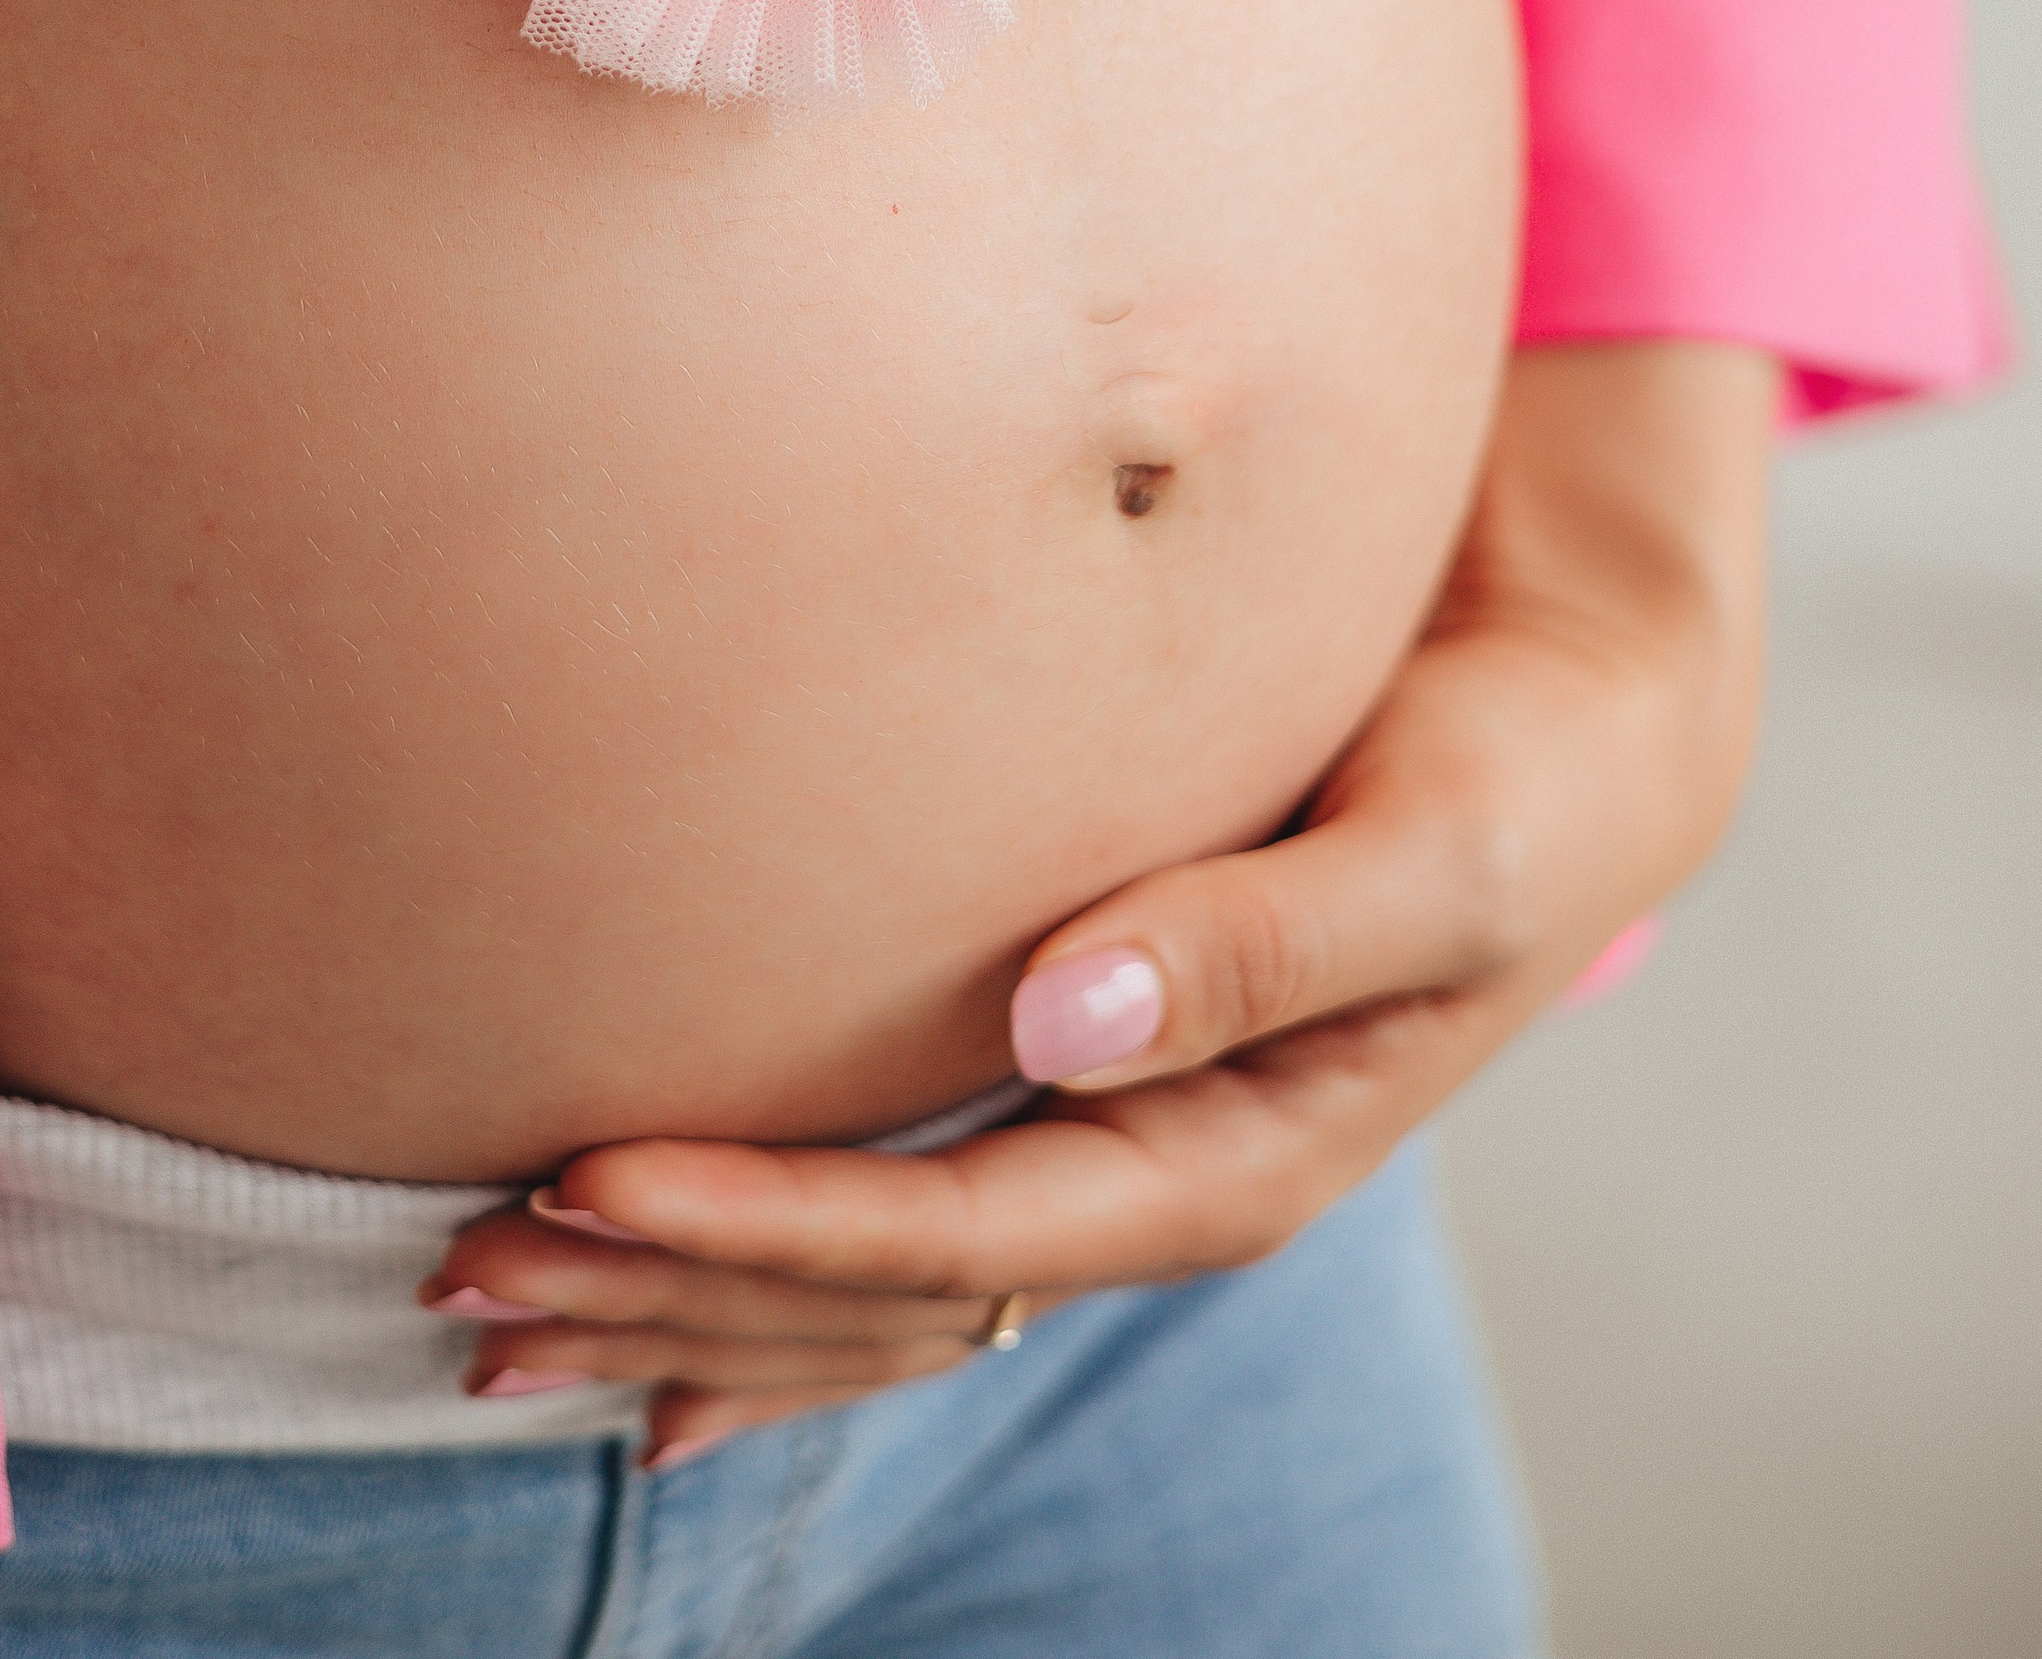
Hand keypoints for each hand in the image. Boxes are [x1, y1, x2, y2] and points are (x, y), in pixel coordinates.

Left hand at [422, 338, 1774, 1464]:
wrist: (1579, 728)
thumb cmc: (1514, 777)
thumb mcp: (1427, 853)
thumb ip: (1259, 935)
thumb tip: (1060, 1019)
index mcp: (1244, 1148)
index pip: (963, 1230)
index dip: (772, 1223)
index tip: (586, 1180)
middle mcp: (1164, 1171)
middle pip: (886, 1291)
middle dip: (676, 1289)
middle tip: (462, 1277)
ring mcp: (1126, 1136)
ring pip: (877, 1277)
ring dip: (687, 1295)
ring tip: (487, 1312)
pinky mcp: (1094, 1065)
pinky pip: (912, 1213)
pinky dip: (774, 1272)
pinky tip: (649, 1313)